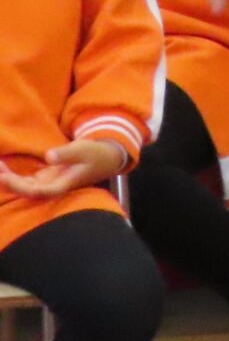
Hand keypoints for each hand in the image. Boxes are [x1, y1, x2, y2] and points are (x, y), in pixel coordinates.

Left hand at [0, 141, 126, 199]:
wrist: (106, 158)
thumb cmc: (96, 154)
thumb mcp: (84, 149)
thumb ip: (66, 153)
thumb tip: (48, 156)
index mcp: (64, 184)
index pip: (39, 191)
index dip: (20, 187)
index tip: (5, 177)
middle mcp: (53, 187)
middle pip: (27, 192)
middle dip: (9, 183)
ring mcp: (49, 183)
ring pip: (24, 187)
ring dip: (8, 180)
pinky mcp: (46, 178)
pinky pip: (25, 180)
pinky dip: (13, 176)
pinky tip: (2, 168)